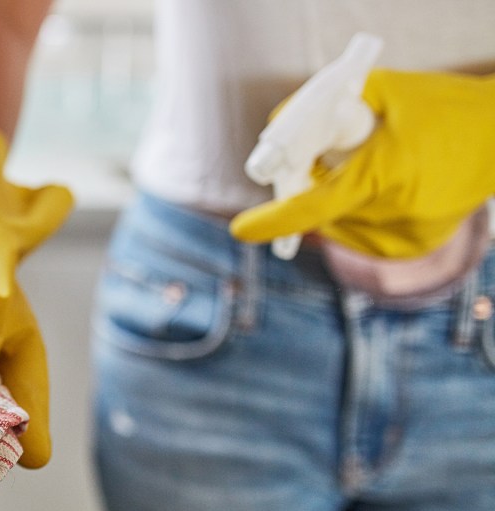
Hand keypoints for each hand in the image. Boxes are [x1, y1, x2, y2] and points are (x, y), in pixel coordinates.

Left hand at [231, 69, 494, 257]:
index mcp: (385, 174)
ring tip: (375, 163)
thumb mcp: (382, 91)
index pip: (315, 206)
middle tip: (324, 157)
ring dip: (336, 197)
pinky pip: (359, 230)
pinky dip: (356, 209)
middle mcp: (394, 213)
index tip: (242, 230)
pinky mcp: (410, 247)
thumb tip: (280, 126)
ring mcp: (404, 236)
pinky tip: (387, 183)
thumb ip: (325, 108)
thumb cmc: (441, 106)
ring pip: (337, 222)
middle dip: (311, 186)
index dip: (274, 221)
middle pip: (321, 209)